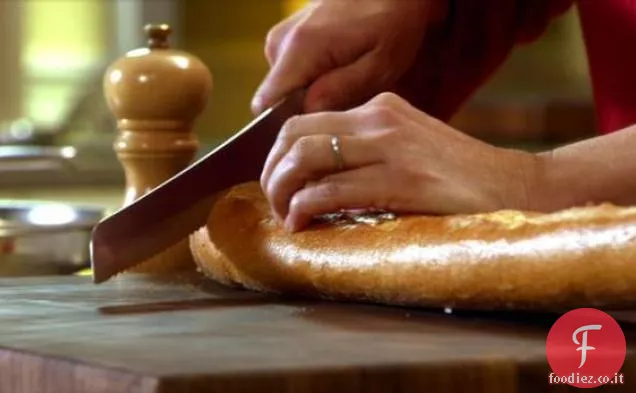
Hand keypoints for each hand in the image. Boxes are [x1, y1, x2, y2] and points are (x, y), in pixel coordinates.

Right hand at [251, 0, 446, 114]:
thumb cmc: (392, 22)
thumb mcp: (379, 64)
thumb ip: (341, 90)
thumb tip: (307, 113)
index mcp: (299, 49)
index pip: (267, 105)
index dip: (286, 127)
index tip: (313, 136)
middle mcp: (280, 42)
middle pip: (276, 100)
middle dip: (305, 112)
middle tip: (343, 111)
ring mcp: (281, 37)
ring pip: (284, 88)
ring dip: (311, 96)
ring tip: (346, 88)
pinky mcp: (288, 36)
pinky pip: (291, 72)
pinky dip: (312, 80)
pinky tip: (339, 74)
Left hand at [261, 93, 540, 231]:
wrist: (516, 186)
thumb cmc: (461, 176)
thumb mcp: (409, 147)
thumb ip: (368, 151)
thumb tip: (318, 177)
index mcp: (380, 108)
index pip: (304, 121)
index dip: (278, 154)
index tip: (277, 183)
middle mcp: (381, 119)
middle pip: (294, 135)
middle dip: (273, 171)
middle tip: (274, 201)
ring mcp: (390, 147)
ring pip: (306, 159)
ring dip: (282, 191)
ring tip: (285, 216)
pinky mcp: (401, 181)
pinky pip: (331, 189)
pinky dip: (305, 207)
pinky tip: (303, 224)